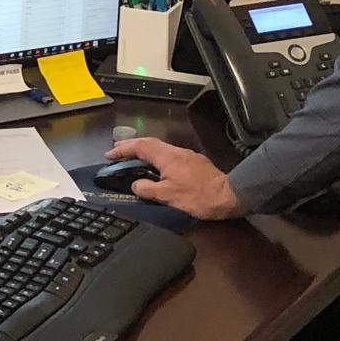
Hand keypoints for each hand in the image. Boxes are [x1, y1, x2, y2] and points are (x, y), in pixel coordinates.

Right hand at [103, 136, 242, 219]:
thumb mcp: (168, 196)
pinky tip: (155, 167)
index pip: (140, 147)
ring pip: (159, 148)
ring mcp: (186, 156)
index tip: (109, 155)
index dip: (122, 149)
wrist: (230, 196)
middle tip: (117, 151)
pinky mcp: (193, 163)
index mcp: (167, 157)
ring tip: (132, 158)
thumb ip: (148, 189)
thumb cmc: (198, 196)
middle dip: (130, 146)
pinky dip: (155, 157)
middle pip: (149, 143)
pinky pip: (168, 155)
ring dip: (143, 151)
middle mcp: (175, 152)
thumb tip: (136, 185)